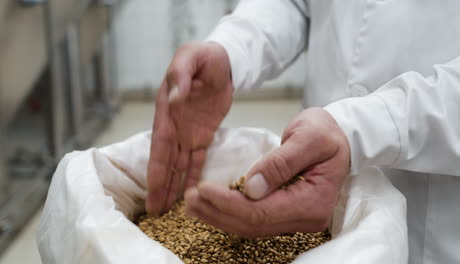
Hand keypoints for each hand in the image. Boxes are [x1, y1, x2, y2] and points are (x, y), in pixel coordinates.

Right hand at [146, 42, 232, 214]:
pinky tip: (191, 194)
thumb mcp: (190, 58)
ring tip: (166, 210)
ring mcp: (188, 133)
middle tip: (153, 212)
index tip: (151, 189)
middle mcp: (174, 126)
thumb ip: (180, 76)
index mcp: (167, 110)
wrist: (223, 61)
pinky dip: (193, 176)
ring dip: (174, 186)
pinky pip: (198, 159)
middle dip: (160, 186)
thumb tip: (174, 99)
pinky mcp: (203, 135)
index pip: (160, 144)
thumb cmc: (202, 56)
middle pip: (166, 161)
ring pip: (179, 165)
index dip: (156, 168)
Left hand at [184, 108, 349, 237]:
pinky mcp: (287, 212)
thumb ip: (281, 162)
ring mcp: (296, 218)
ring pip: (251, 226)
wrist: (342, 138)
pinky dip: (230, 213)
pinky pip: (255, 219)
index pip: (263, 211)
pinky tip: (211, 206)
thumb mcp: (308, 137)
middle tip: (189, 198)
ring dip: (219, 216)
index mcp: (313, 201)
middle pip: (254, 224)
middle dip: (218, 212)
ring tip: (192, 205)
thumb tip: (251, 187)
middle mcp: (306, 218)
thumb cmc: (327, 133)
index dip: (229, 203)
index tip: (202, 189)